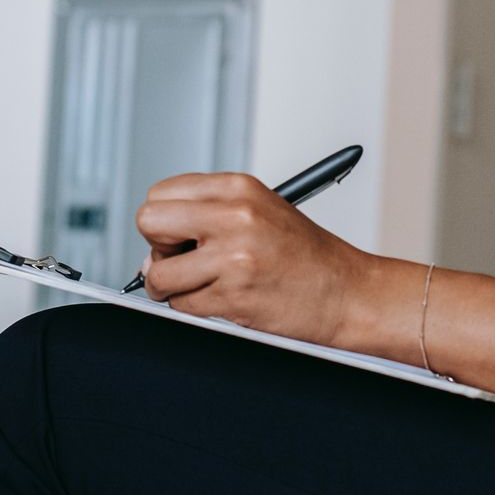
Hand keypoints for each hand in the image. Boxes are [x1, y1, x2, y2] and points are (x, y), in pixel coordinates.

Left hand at [134, 171, 375, 346]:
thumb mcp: (260, 208)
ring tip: (201, 285)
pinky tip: (221, 299)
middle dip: (157, 248)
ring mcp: (234, 256)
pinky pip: (182, 304)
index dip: (163, 219)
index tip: (177, 235)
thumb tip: (154, 242)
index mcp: (238, 187)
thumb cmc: (304, 254)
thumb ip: (208, 212)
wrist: (346, 292)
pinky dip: (193, 307)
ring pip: (159, 273)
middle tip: (180, 260)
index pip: (161, 193)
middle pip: (149, 222)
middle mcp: (234, 215)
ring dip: (170, 287)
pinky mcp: (234, 295)